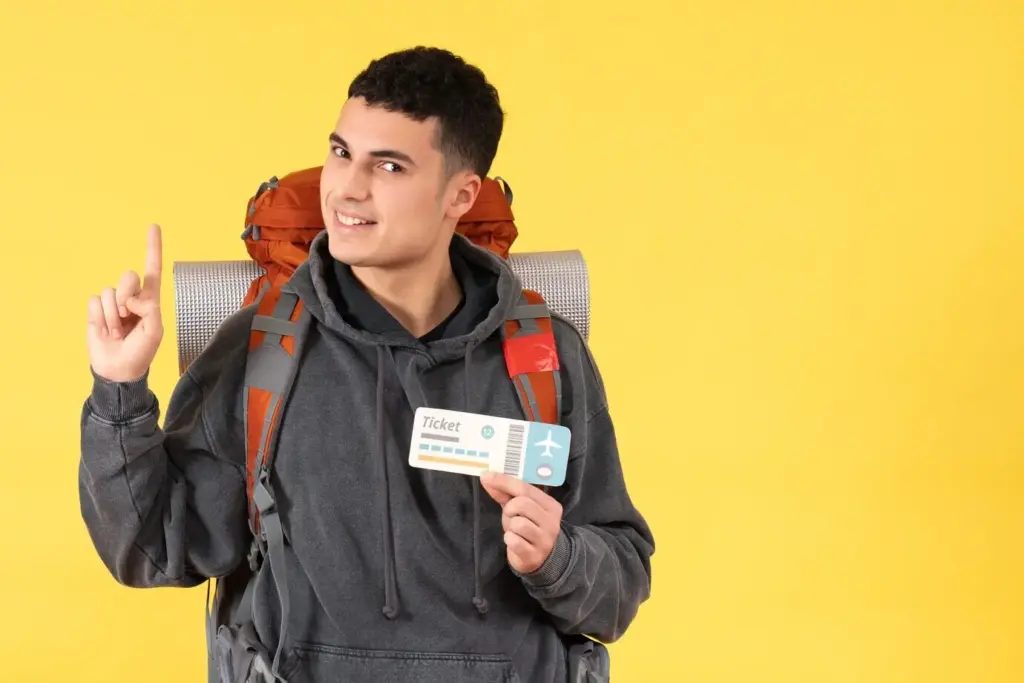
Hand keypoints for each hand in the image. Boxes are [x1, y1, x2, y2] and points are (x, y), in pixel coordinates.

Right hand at [87, 224, 164, 382]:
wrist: (118, 369)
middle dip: (128, 296)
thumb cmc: (141, 352)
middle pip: (128, 276)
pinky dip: (100, 318)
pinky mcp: (95, 310)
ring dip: (113, 315)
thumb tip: (133, 298)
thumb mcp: (155, 332)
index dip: (153, 247)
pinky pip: (94, 301)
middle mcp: (131, 296)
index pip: (152, 269)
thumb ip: (150, 310)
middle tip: (128, 318)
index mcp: (150, 299)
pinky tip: (106, 331)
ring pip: (110, 292)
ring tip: (118, 331)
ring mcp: (112, 303)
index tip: (153, 225)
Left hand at [480, 472, 563, 574]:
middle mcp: (552, 521)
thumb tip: (486, 477)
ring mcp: (545, 539)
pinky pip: (514, 541)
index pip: (525, 488)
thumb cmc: (528, 528)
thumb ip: (505, 493)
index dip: (504, 481)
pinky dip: (510, 539)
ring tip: (515, 531)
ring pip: (518, 523)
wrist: (539, 559)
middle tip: (511, 516)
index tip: (487, 476)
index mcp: (550, 505)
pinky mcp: (534, 554)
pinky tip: (514, 541)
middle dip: (510, 509)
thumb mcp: (519, 509)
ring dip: (510, 526)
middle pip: (522, 504)